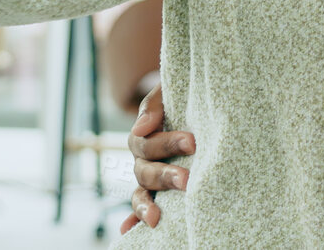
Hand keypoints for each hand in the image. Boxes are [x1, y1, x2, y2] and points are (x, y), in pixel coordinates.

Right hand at [117, 84, 195, 232]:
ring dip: (146, 205)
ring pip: (141, 192)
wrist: (196, 101)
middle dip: (165, 175)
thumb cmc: (184, 96)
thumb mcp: (170, 92)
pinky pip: (142, 206)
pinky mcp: (160, 190)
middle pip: (145, 171)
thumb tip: (142, 127)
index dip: (167, 143)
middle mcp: (144, 159)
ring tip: (155, 218)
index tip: (192, 142)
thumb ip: (155, 105)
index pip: (146, 143)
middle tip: (186, 180)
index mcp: (144, 135)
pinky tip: (127, 231)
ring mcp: (150, 176)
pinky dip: (133, 219)